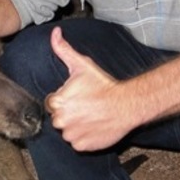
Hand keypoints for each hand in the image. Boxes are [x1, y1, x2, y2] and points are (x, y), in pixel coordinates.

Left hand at [45, 26, 132, 151]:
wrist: (126, 105)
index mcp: (57, 102)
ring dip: (75, 125)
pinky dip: (83, 136)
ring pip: (67, 130)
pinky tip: (94, 126)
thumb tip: (54, 33)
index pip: (52, 102)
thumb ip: (63, 49)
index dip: (65, 98)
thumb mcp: (82, 64)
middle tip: (86, 105)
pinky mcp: (81, 146)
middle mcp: (61, 121)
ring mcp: (71, 135)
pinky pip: (76, 142)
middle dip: (69, 112)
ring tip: (90, 115)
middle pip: (58, 117)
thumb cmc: (104, 85)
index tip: (78, 95)